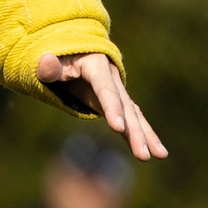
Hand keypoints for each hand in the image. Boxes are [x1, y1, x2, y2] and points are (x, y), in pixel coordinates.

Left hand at [36, 53, 167, 161]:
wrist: (72, 51)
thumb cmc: (58, 58)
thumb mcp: (50, 61)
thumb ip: (48, 67)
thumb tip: (47, 62)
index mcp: (97, 66)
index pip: (105, 89)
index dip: (112, 108)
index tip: (118, 128)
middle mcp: (113, 78)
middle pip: (125, 107)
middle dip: (135, 131)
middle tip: (143, 154)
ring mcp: (117, 91)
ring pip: (133, 115)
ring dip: (146, 136)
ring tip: (160, 155)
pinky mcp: (117, 103)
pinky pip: (132, 119)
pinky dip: (143, 134)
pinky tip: (155, 151)